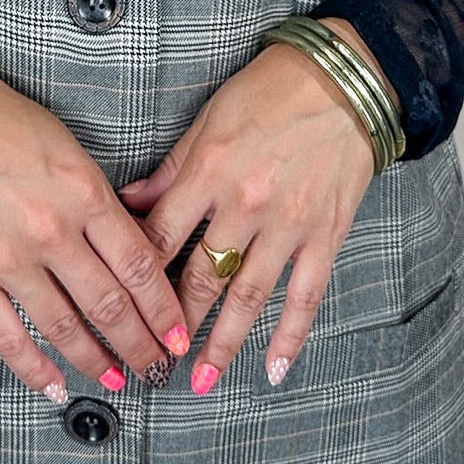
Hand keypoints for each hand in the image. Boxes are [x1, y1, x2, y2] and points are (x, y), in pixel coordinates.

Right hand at [0, 59, 191, 400]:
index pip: (139, 265)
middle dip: (142, 345)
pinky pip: (8, 339)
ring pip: (65, 329)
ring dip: (98, 362)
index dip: (164, 308)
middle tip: (158, 367)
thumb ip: (97, 201)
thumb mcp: (66, 149)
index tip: (179, 332)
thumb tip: (129, 250)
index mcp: (83, 191)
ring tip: (118, 380)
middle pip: (110, 305)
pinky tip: (56, 386)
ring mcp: (7, 259)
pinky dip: (36, 370)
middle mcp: (51, 230)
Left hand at [116, 21, 392, 394]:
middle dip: (173, 324)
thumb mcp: (208, 120)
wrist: (344, 81)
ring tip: (200, 382)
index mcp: (209, 172)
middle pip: (199, 278)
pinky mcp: (325, 235)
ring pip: (247, 298)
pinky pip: (305, 295)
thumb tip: (128, 204)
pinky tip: (273, 369)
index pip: (160, 239)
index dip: (136, 278)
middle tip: (152, 362)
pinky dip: (290, 336)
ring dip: (222, 344)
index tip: (119, 309)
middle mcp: (245, 205)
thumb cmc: (270, 91)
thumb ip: (170, 169)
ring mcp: (288, 224)